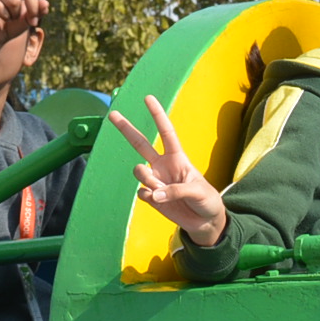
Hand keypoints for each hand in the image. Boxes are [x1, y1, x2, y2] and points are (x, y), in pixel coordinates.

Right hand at [0, 0, 49, 82]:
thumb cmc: (12, 27)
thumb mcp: (29, 19)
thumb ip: (38, 10)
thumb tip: (45, 4)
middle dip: (32, 7)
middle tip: (32, 20)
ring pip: (14, 0)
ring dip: (17, 14)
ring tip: (11, 19)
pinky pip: (1, 7)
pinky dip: (5, 16)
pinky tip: (1, 19)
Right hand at [107, 96, 227, 248]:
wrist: (205, 222)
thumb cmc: (207, 200)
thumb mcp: (199, 191)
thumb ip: (176, 190)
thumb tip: (154, 193)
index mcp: (177, 158)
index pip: (166, 132)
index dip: (157, 115)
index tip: (148, 98)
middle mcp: (163, 166)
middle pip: (140, 143)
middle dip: (126, 129)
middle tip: (112, 114)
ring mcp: (155, 181)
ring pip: (139, 171)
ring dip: (147, 179)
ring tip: (161, 191)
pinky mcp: (151, 197)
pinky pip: (141, 192)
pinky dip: (149, 196)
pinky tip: (158, 201)